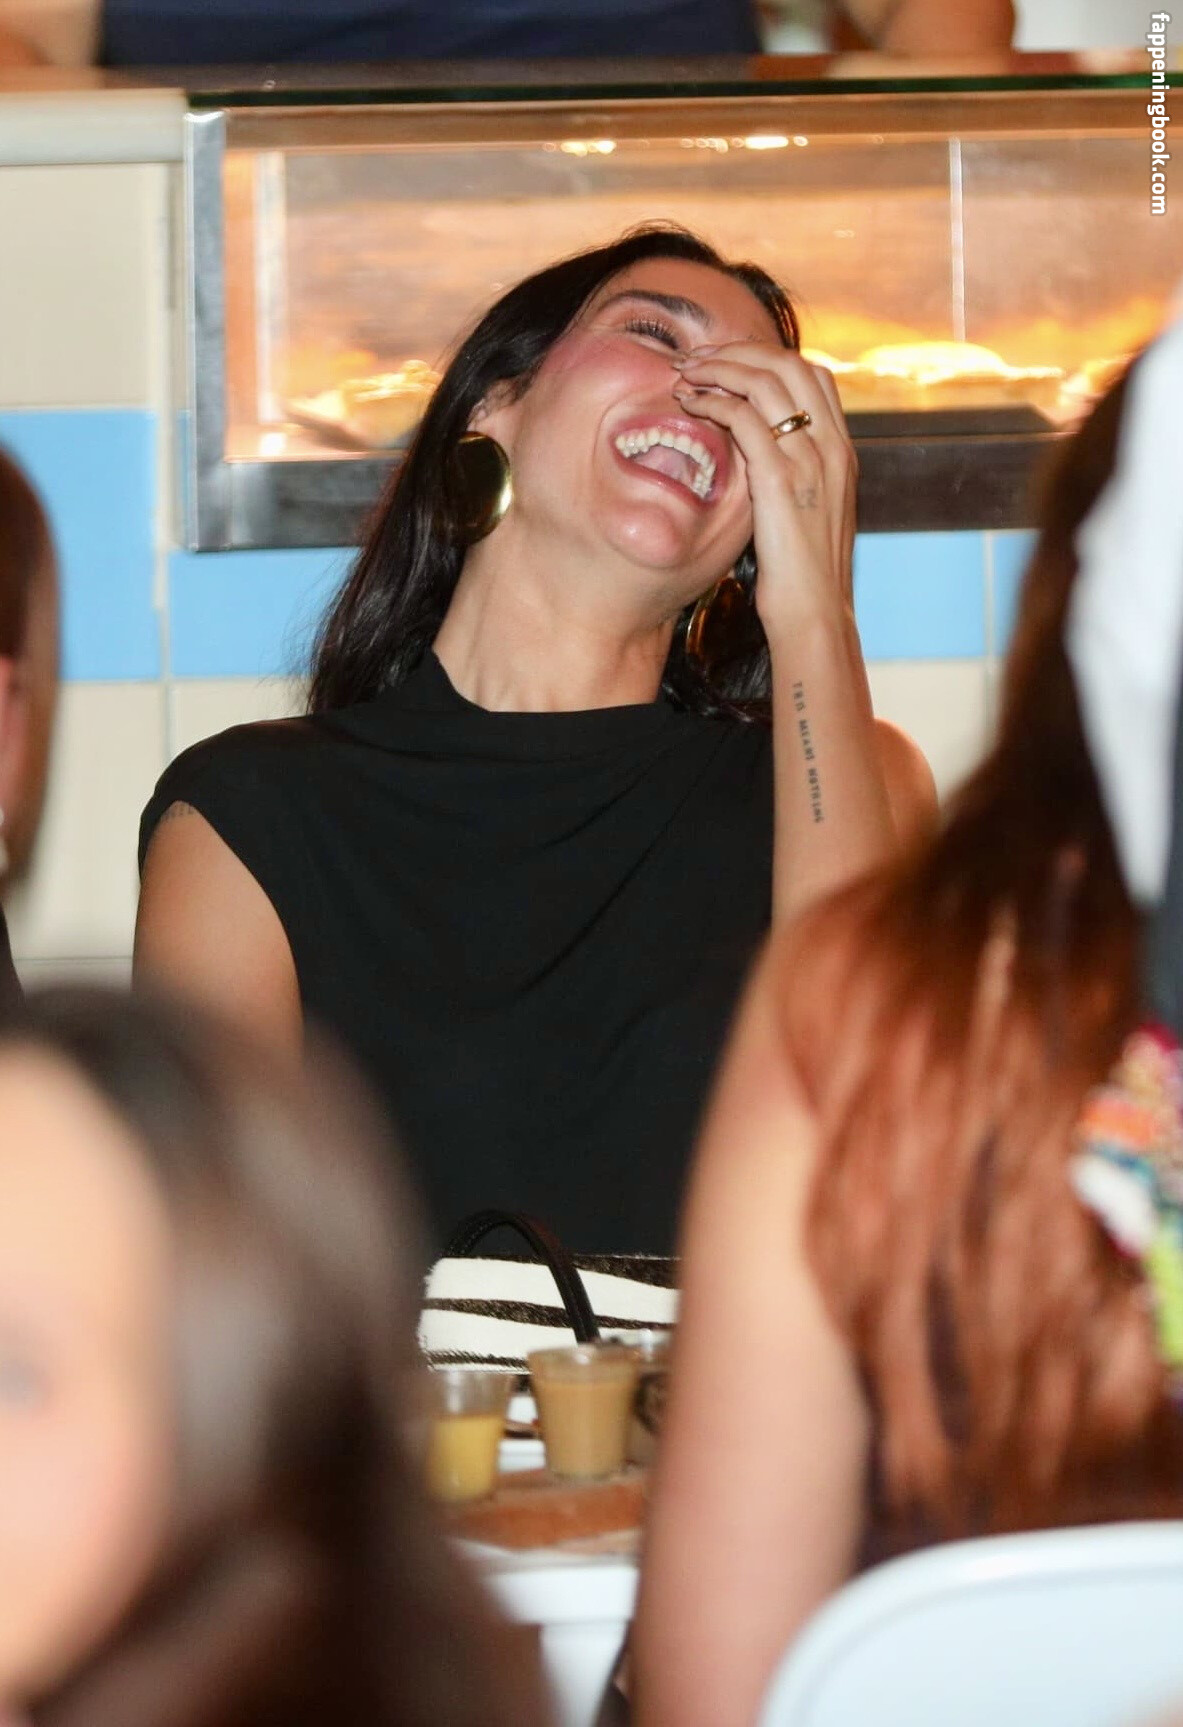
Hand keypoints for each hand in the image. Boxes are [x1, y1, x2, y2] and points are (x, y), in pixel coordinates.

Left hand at [671, 344, 856, 637]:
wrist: (815, 614)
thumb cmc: (804, 576)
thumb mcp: (806, 514)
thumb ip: (792, 477)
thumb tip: (758, 458)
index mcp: (841, 451)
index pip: (814, 375)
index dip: (768, 357)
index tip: (728, 363)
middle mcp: (832, 447)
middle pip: (790, 363)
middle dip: (739, 351)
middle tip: (697, 359)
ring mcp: (810, 460)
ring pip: (767, 380)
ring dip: (720, 368)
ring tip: (686, 374)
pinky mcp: (780, 479)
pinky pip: (745, 417)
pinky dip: (714, 401)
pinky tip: (690, 405)